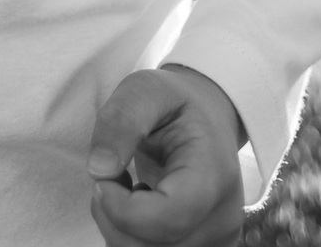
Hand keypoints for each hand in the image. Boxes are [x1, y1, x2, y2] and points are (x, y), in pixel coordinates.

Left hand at [87, 65, 244, 244]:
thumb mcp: (144, 90)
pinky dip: (132, 237)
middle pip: (153, 246)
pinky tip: (139, 207)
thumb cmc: (175, 103)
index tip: (104, 178)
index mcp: (213, 174)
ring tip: (126, 189)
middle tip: (111, 176)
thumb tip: (98, 169)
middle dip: (114, 216)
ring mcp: (216, 241)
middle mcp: (222, 218)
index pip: (166, 219)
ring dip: (121, 228)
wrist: (208, 120)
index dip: (121, 208)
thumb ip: (120, 120)